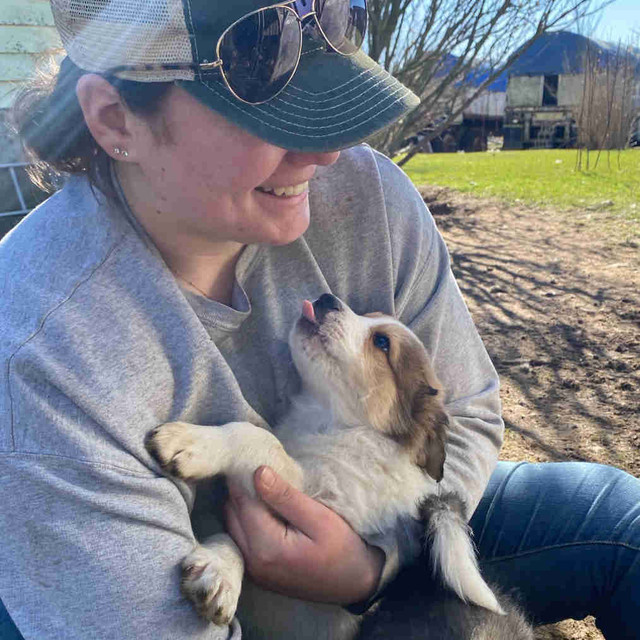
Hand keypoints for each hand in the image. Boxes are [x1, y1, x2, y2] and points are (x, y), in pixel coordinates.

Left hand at [224, 466, 383, 604]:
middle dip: (242, 488)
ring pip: (233, 524)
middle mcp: (252, 561)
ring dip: (244, 503)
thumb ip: (286, 497)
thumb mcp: (319, 518)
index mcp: (266, 547)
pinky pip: (241, 536)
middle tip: (261, 467)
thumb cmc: (343, 548)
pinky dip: (247, 518)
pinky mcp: (258, 571)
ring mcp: (253, 569)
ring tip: (265, 485)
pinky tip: (267, 507)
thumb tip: (257, 472)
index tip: (254, 455)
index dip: (244, 476)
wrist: (355, 584)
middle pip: (232, 512)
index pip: (242, 501)